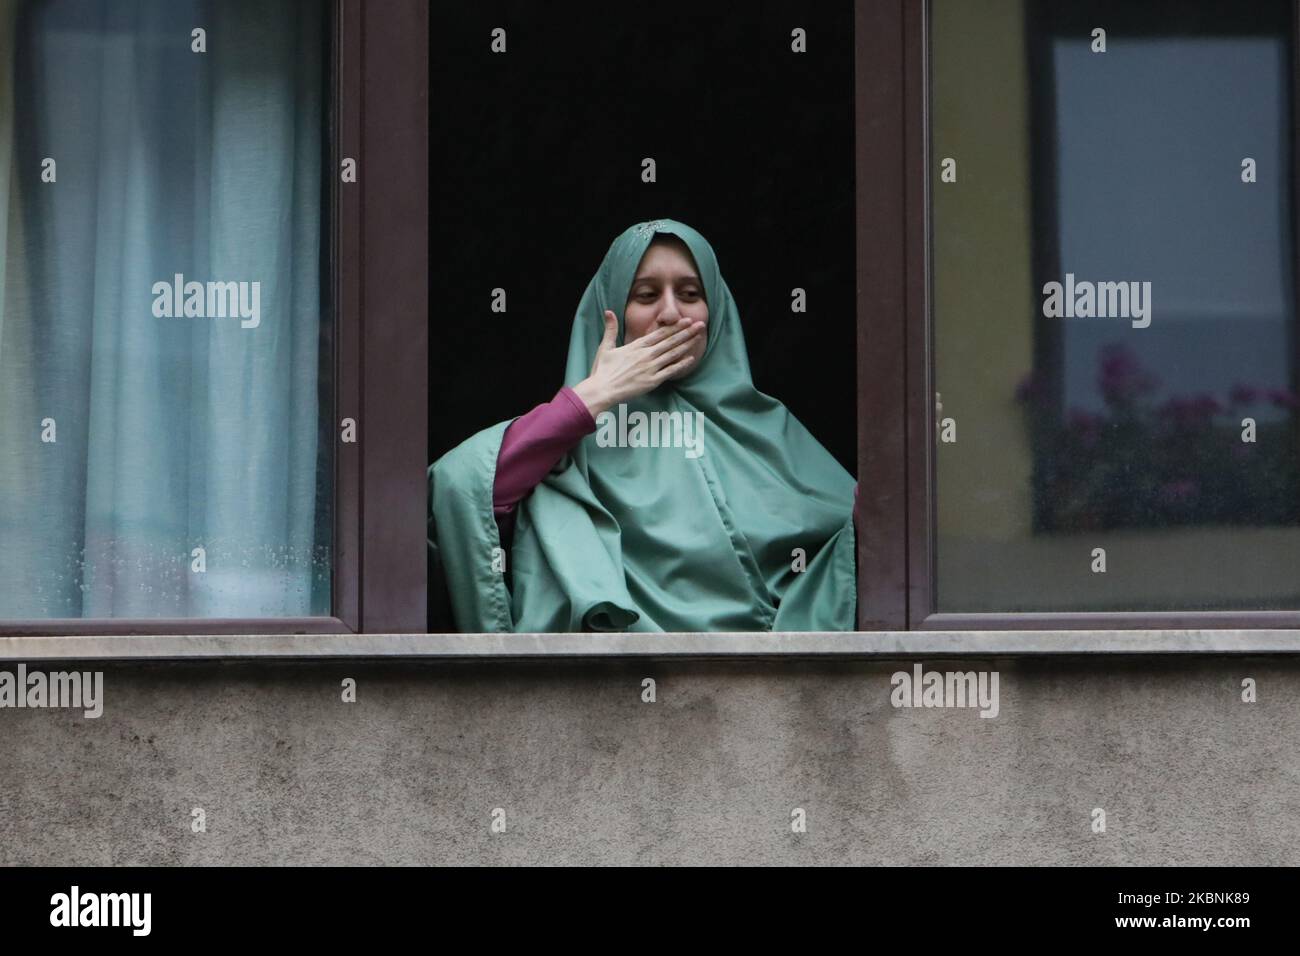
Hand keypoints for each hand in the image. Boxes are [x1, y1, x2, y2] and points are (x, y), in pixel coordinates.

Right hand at [572, 310, 703, 417]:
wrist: (602, 390)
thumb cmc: (602, 370)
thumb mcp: (605, 347)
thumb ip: (610, 329)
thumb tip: (608, 311)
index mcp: (636, 346)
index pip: (660, 334)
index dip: (674, 327)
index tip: (686, 320)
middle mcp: (645, 355)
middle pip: (670, 341)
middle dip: (686, 332)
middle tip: (700, 324)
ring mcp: (650, 368)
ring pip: (672, 354)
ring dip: (687, 345)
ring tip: (698, 337)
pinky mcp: (652, 381)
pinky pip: (670, 371)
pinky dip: (681, 365)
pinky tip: (691, 359)